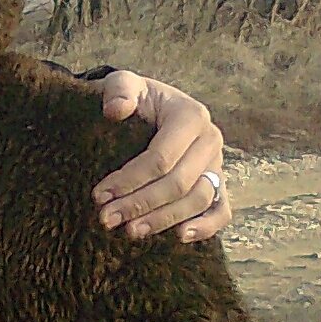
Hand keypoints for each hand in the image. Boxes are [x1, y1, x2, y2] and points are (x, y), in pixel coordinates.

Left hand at [91, 72, 228, 242]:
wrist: (150, 107)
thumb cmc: (135, 98)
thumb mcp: (124, 84)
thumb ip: (119, 90)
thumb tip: (115, 111)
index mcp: (191, 115)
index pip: (161, 157)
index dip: (130, 180)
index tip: (99, 196)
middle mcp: (210, 140)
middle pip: (178, 183)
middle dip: (141, 204)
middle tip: (107, 219)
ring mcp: (217, 164)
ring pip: (198, 200)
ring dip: (164, 220)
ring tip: (131, 232)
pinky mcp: (217, 183)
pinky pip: (221, 210)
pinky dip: (206, 226)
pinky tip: (180, 237)